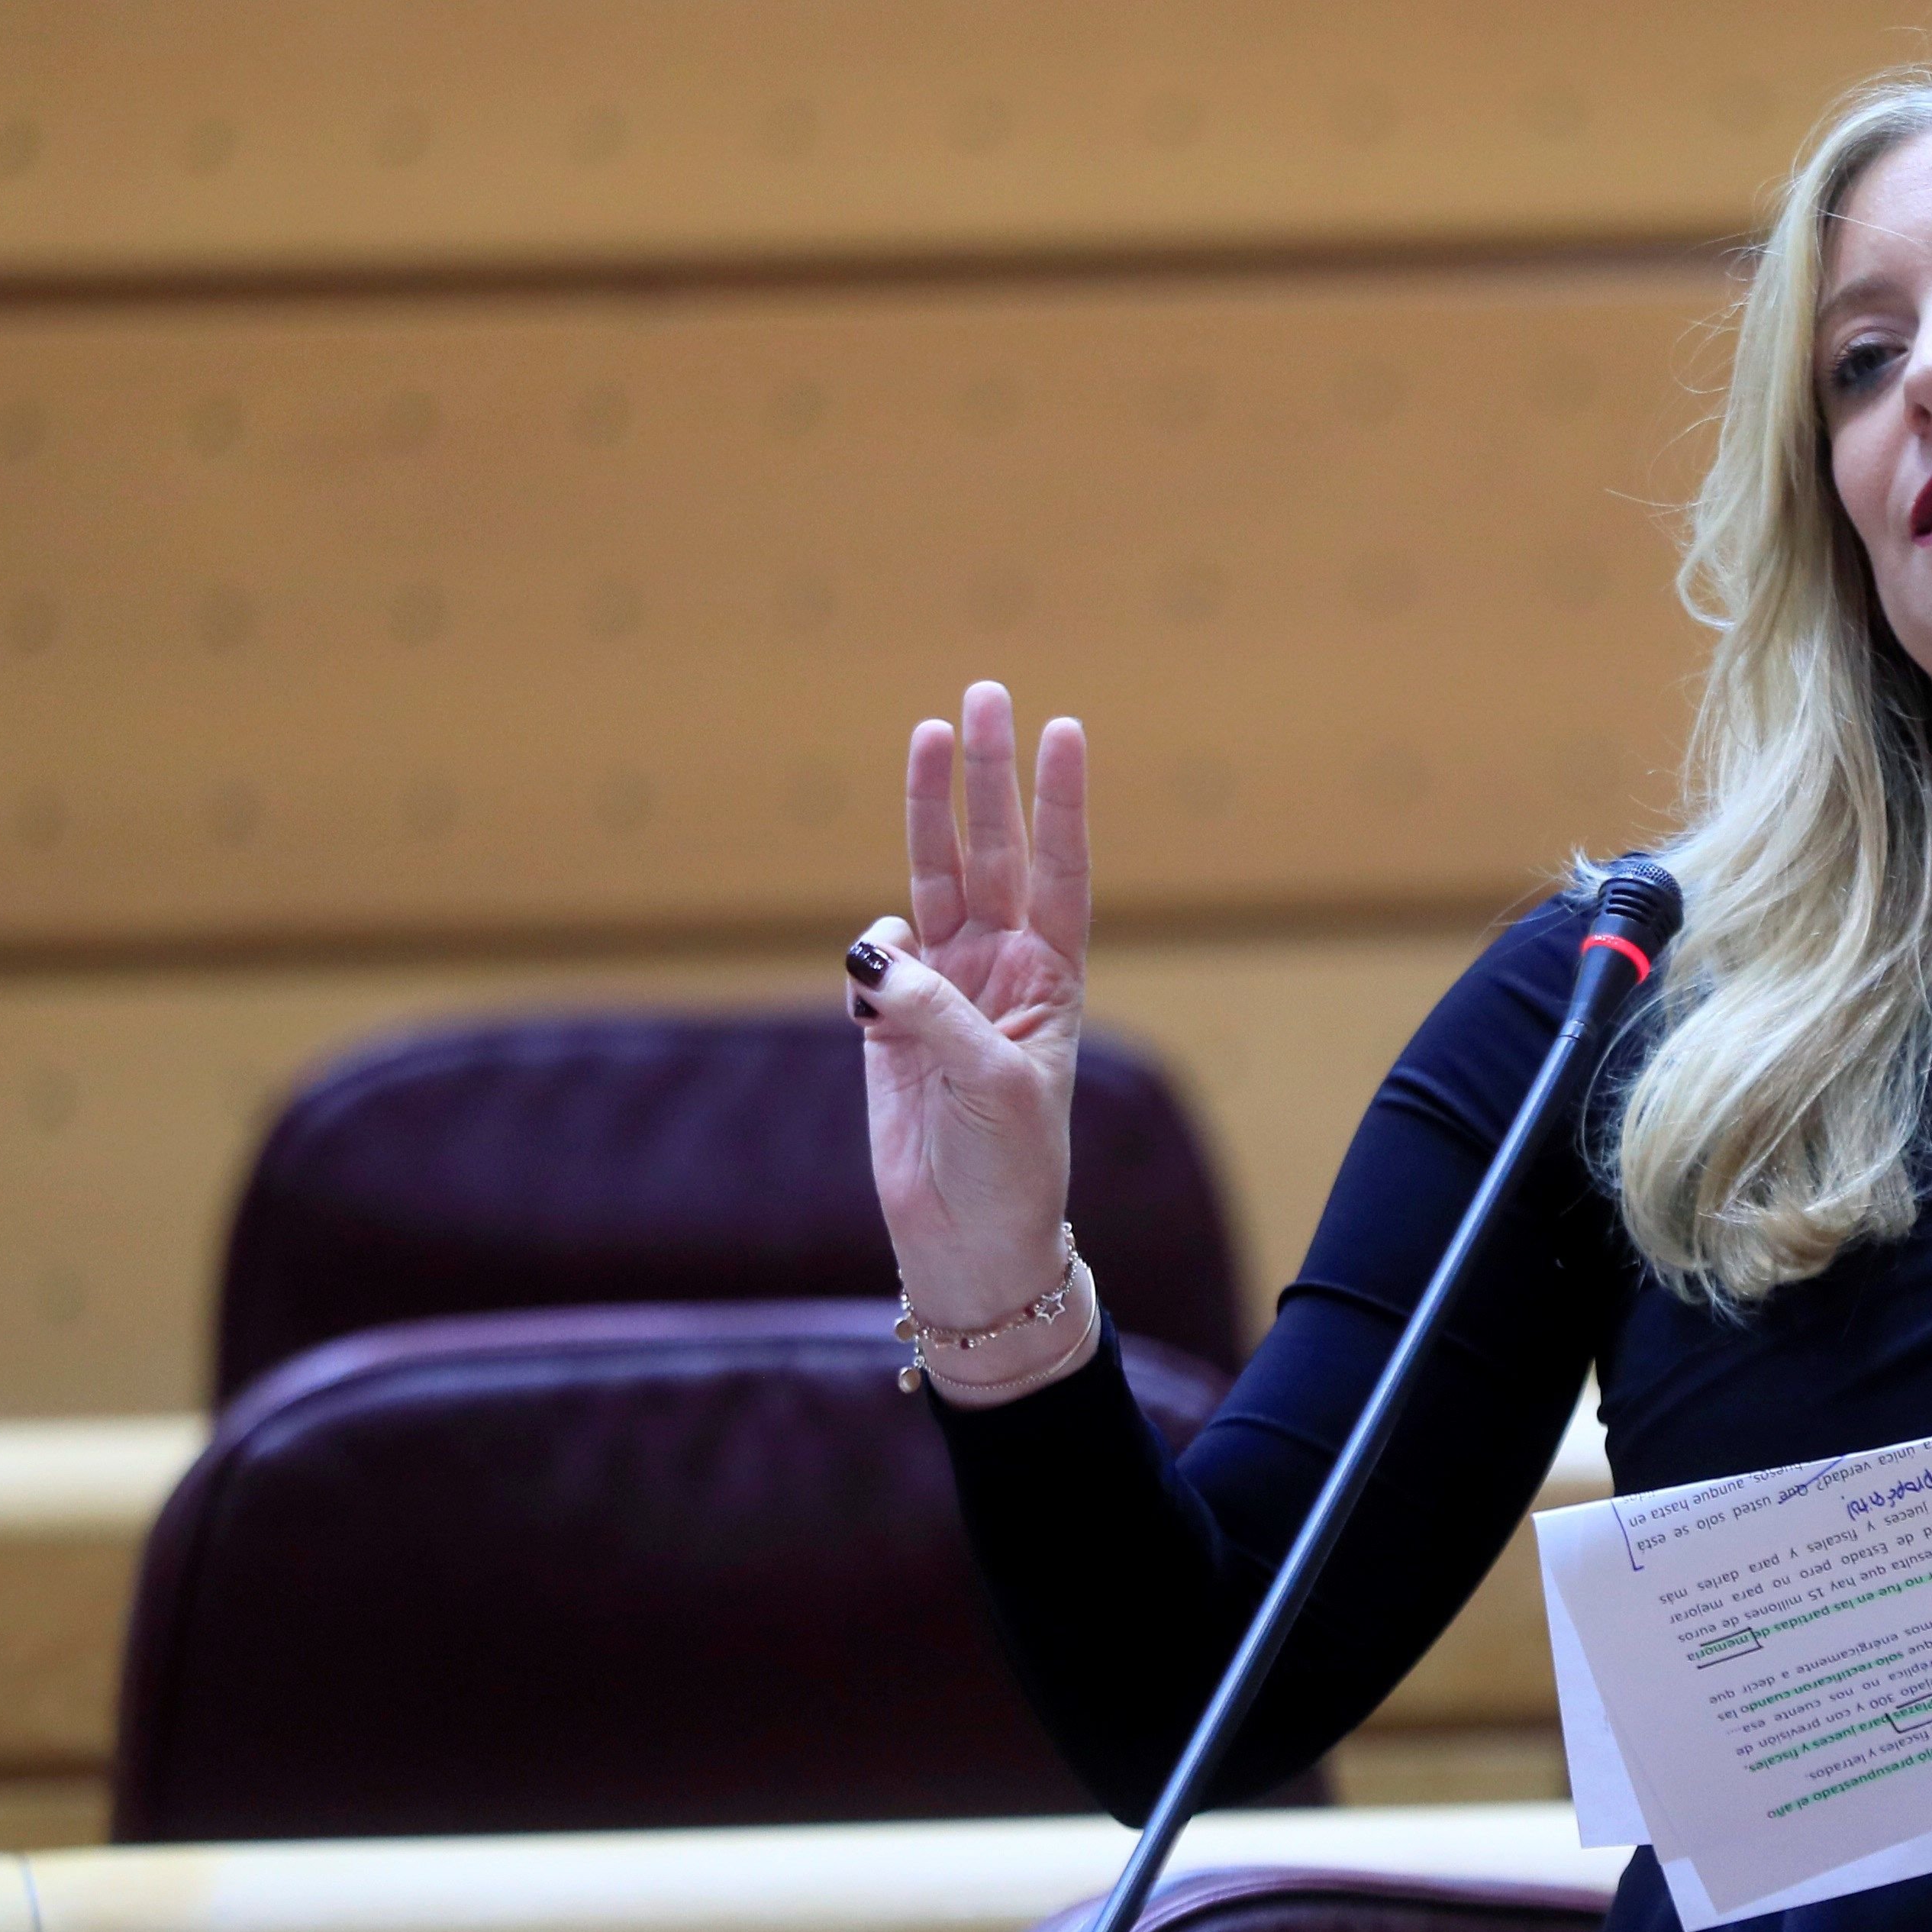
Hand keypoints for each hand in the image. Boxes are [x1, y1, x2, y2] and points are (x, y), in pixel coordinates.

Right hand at [852, 682, 1094, 1394]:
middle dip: (988, 774)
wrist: (966, 1237)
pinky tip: (869, 997)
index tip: (1065, 729)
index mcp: (1053, 977)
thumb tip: (873, 955)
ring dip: (928, 809)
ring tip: (929, 733)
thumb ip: (935, 1014)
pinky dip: (866, 958)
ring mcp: (944, 988)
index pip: (1059, 869)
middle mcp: (1002, 968)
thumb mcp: (991, 1086)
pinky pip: (872, 958)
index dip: (1060, 801)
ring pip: (932, 878)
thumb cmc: (1008, 1166)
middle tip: (984, 694)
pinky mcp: (889, 1019)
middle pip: (993, 850)